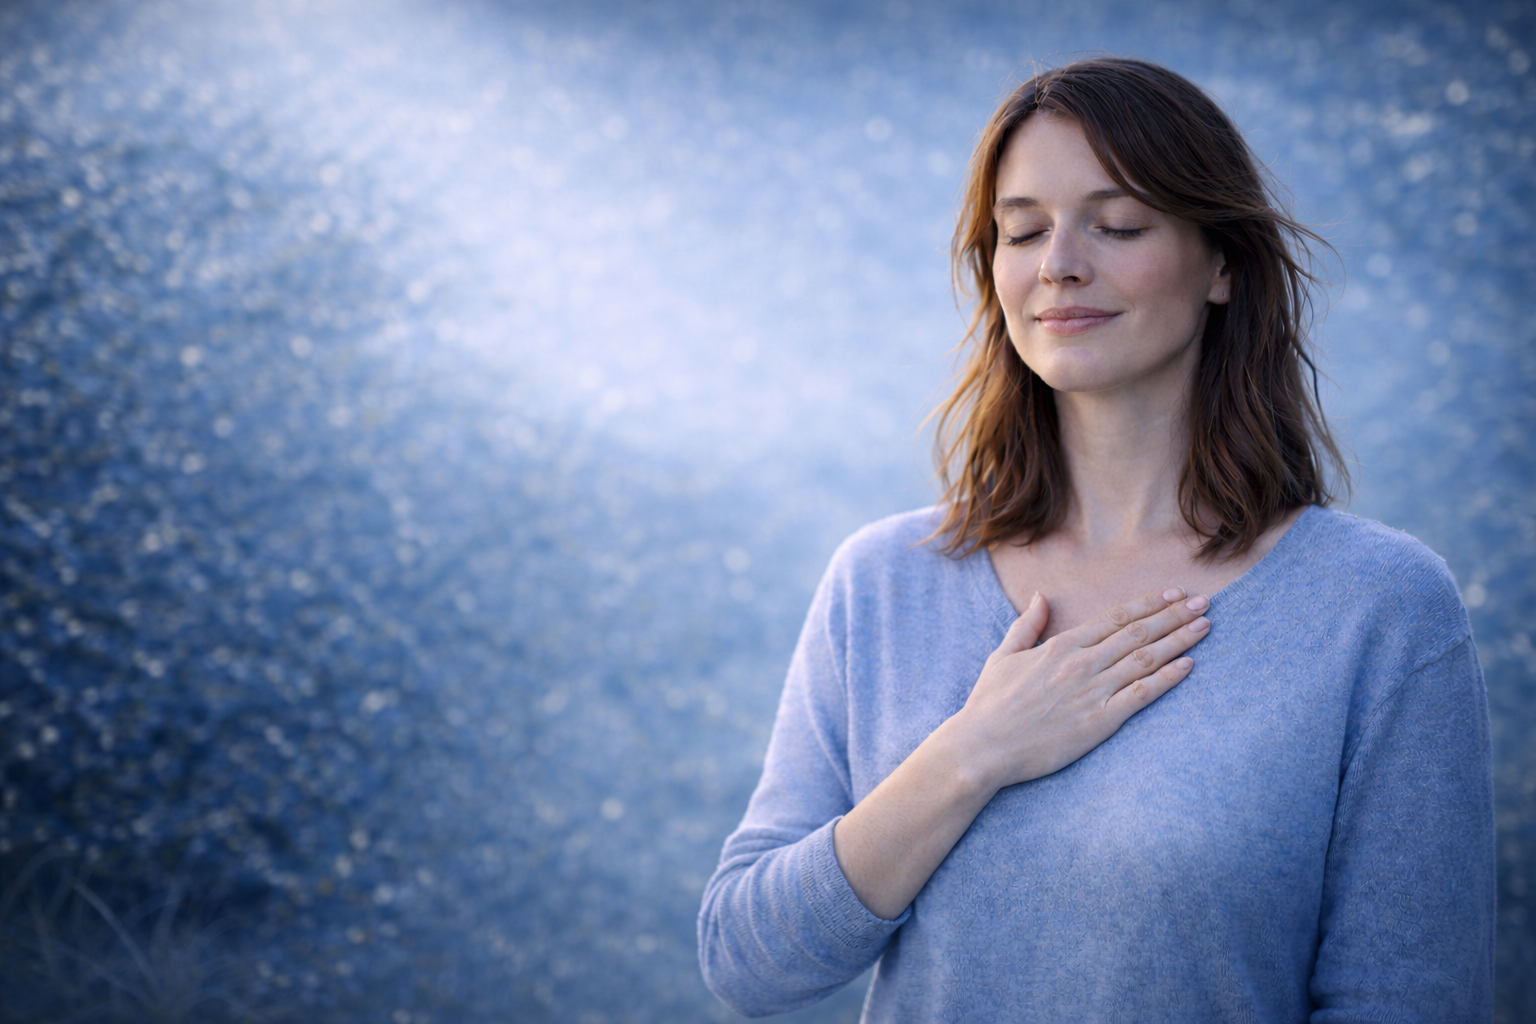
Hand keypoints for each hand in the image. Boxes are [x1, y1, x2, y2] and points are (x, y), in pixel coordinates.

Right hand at [950, 587, 1209, 790]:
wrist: (983, 746)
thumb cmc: (989, 703)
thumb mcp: (1003, 656)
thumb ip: (1026, 625)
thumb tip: (1041, 596)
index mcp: (1061, 645)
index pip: (1114, 618)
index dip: (1147, 604)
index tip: (1172, 594)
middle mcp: (1082, 663)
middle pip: (1138, 633)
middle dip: (1174, 615)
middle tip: (1204, 602)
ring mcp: (1093, 691)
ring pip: (1146, 658)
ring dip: (1179, 639)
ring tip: (1205, 626)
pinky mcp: (1099, 721)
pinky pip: (1142, 694)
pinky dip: (1167, 678)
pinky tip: (1188, 665)